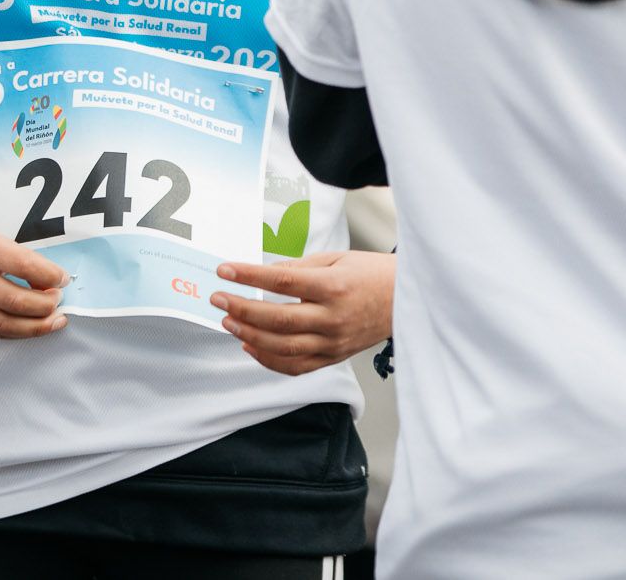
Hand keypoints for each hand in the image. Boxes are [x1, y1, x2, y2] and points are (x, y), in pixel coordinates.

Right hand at [0, 220, 67, 338]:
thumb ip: (17, 257)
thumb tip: (49, 282)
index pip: (23, 265)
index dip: (50, 275)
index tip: (63, 278)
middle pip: (15, 300)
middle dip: (45, 304)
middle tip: (58, 299)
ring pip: (5, 323)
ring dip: (36, 326)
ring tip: (54, 320)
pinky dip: (17, 332)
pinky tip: (32, 327)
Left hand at [210, 250, 395, 376]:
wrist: (407, 301)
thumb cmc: (372, 275)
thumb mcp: (337, 259)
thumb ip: (299, 268)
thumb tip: (265, 272)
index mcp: (333, 286)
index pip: (281, 281)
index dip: (248, 276)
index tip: (225, 270)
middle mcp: (332, 318)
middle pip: (277, 318)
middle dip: (241, 308)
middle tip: (218, 299)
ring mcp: (333, 343)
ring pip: (283, 347)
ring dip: (249, 335)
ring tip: (228, 321)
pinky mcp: (334, 358)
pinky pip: (296, 366)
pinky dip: (268, 360)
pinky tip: (250, 345)